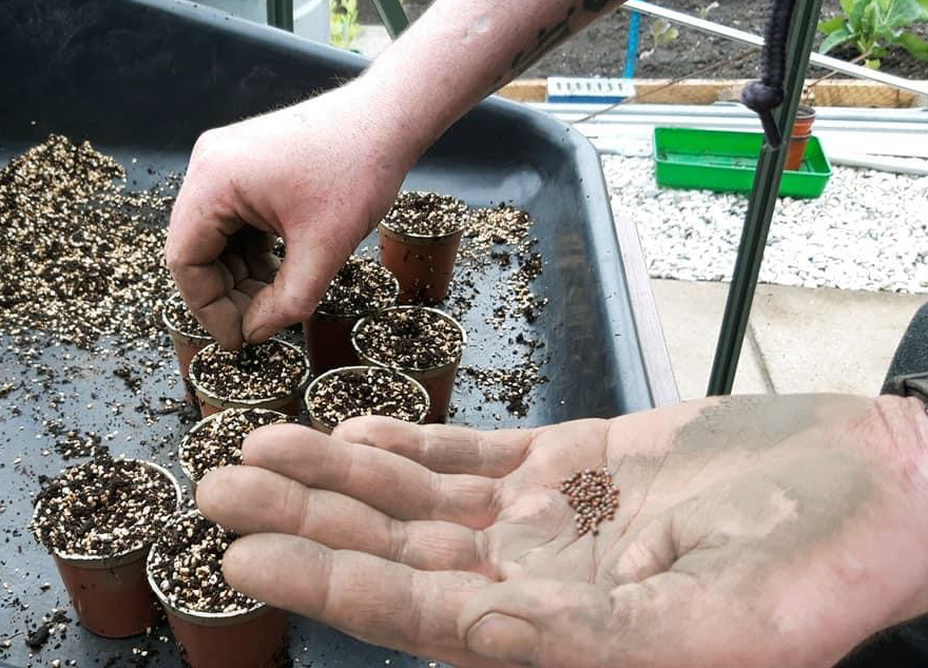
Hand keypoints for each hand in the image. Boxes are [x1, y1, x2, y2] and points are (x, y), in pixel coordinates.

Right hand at [165, 81, 417, 347]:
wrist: (387, 118)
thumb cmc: (358, 170)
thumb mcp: (324, 249)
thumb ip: (287, 302)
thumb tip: (256, 333)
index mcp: (214, 181)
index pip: (185, 260)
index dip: (208, 309)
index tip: (238, 340)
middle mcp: (209, 165)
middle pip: (195, 248)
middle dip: (225, 293)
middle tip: (258, 325)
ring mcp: (225, 161)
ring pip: (215, 237)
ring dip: (239, 274)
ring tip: (274, 300)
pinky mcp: (245, 164)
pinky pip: (233, 219)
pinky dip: (250, 251)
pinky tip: (279, 271)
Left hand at [196, 395, 927, 666]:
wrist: (881, 490)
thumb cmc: (825, 571)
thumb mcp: (721, 633)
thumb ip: (586, 644)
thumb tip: (472, 640)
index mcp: (557, 639)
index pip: (418, 616)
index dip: (329, 582)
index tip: (246, 550)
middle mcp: (536, 586)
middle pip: (395, 553)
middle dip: (304, 517)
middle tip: (216, 483)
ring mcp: (549, 525)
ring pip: (417, 501)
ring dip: (336, 474)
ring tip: (255, 445)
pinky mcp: (573, 468)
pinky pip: (472, 458)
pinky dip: (409, 446)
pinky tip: (350, 432)